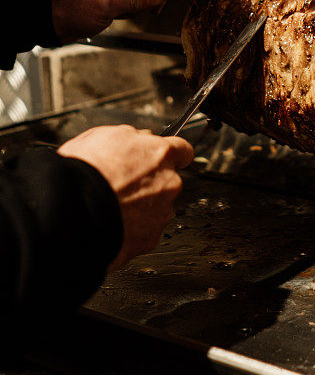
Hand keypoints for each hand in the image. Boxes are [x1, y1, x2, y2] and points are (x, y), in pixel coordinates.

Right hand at [58, 125, 193, 269]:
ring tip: (112, 206)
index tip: (161, 158)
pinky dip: (131, 229)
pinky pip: (144, 231)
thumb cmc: (85, 172)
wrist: (72, 211)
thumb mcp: (103, 135)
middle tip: (123, 185)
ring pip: (157, 208)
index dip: (169, 154)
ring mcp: (161, 214)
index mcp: (160, 155)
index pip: (183, 150)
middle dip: (150, 183)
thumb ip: (130, 136)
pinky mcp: (149, 239)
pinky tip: (112, 223)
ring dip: (141, 208)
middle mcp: (168, 184)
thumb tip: (138, 138)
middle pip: (167, 182)